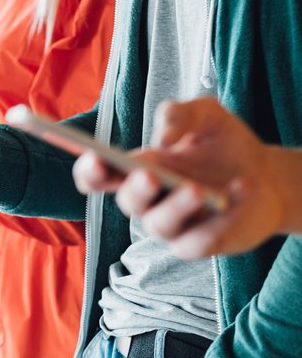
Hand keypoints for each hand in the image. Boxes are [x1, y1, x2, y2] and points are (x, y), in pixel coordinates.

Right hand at [75, 97, 287, 258]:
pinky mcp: (200, 244)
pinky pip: (201, 240)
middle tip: (148, 174)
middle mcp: (149, 201)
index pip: (99, 177)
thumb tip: (163, 136)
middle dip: (136, 189)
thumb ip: (179, 113)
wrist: (267, 177)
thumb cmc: (225, 146)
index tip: (95, 157)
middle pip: (128, 201)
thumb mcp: (205, 115)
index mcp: (137, 170)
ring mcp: (173, 226)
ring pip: (160, 225)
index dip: (90, 170)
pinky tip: (241, 190)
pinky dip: (221, 219)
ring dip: (175, 207)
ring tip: (196, 189)